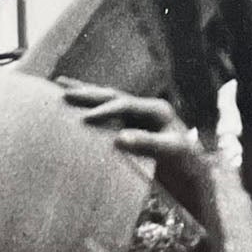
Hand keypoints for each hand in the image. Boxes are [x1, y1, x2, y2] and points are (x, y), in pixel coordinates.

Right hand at [58, 78, 199, 162]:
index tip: (85, 118)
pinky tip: (75, 98)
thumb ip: (148, 144)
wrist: (193, 168)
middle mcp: (146, 106)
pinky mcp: (131, 121)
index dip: (105, 111)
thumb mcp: (171, 153)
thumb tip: (120, 138)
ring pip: (107, 97)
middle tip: (63, 93)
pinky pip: (107, 109)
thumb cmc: (184, 162)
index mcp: (156, 110)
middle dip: (88, 94)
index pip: (125, 105)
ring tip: (59, 83)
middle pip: (112, 95)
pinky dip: (90, 103)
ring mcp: (138, 112)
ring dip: (84, 91)